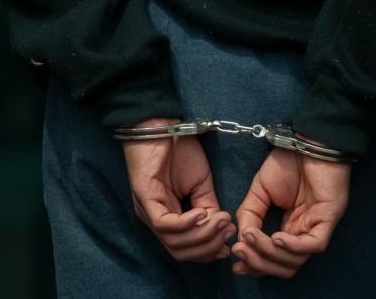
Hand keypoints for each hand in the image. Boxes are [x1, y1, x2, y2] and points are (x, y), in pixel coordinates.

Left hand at [122, 118, 235, 261]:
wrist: (163, 124)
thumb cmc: (179, 151)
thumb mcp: (201, 184)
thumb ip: (208, 207)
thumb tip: (221, 228)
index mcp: (167, 218)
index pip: (185, 249)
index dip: (208, 251)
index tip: (231, 243)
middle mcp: (154, 219)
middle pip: (179, 252)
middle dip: (208, 247)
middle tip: (229, 231)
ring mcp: (147, 210)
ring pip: (173, 242)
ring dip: (202, 235)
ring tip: (221, 220)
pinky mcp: (144, 197)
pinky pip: (164, 223)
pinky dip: (186, 224)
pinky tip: (203, 213)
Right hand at [232, 146, 350, 278]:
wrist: (306, 140)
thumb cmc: (287, 162)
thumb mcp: (259, 191)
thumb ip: (249, 215)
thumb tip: (242, 240)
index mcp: (290, 228)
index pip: (275, 260)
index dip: (255, 266)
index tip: (235, 264)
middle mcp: (305, 232)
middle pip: (285, 267)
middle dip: (259, 264)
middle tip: (240, 251)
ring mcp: (318, 226)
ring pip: (297, 260)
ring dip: (269, 255)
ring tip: (251, 238)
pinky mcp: (329, 217)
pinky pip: (313, 245)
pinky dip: (292, 247)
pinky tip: (275, 237)